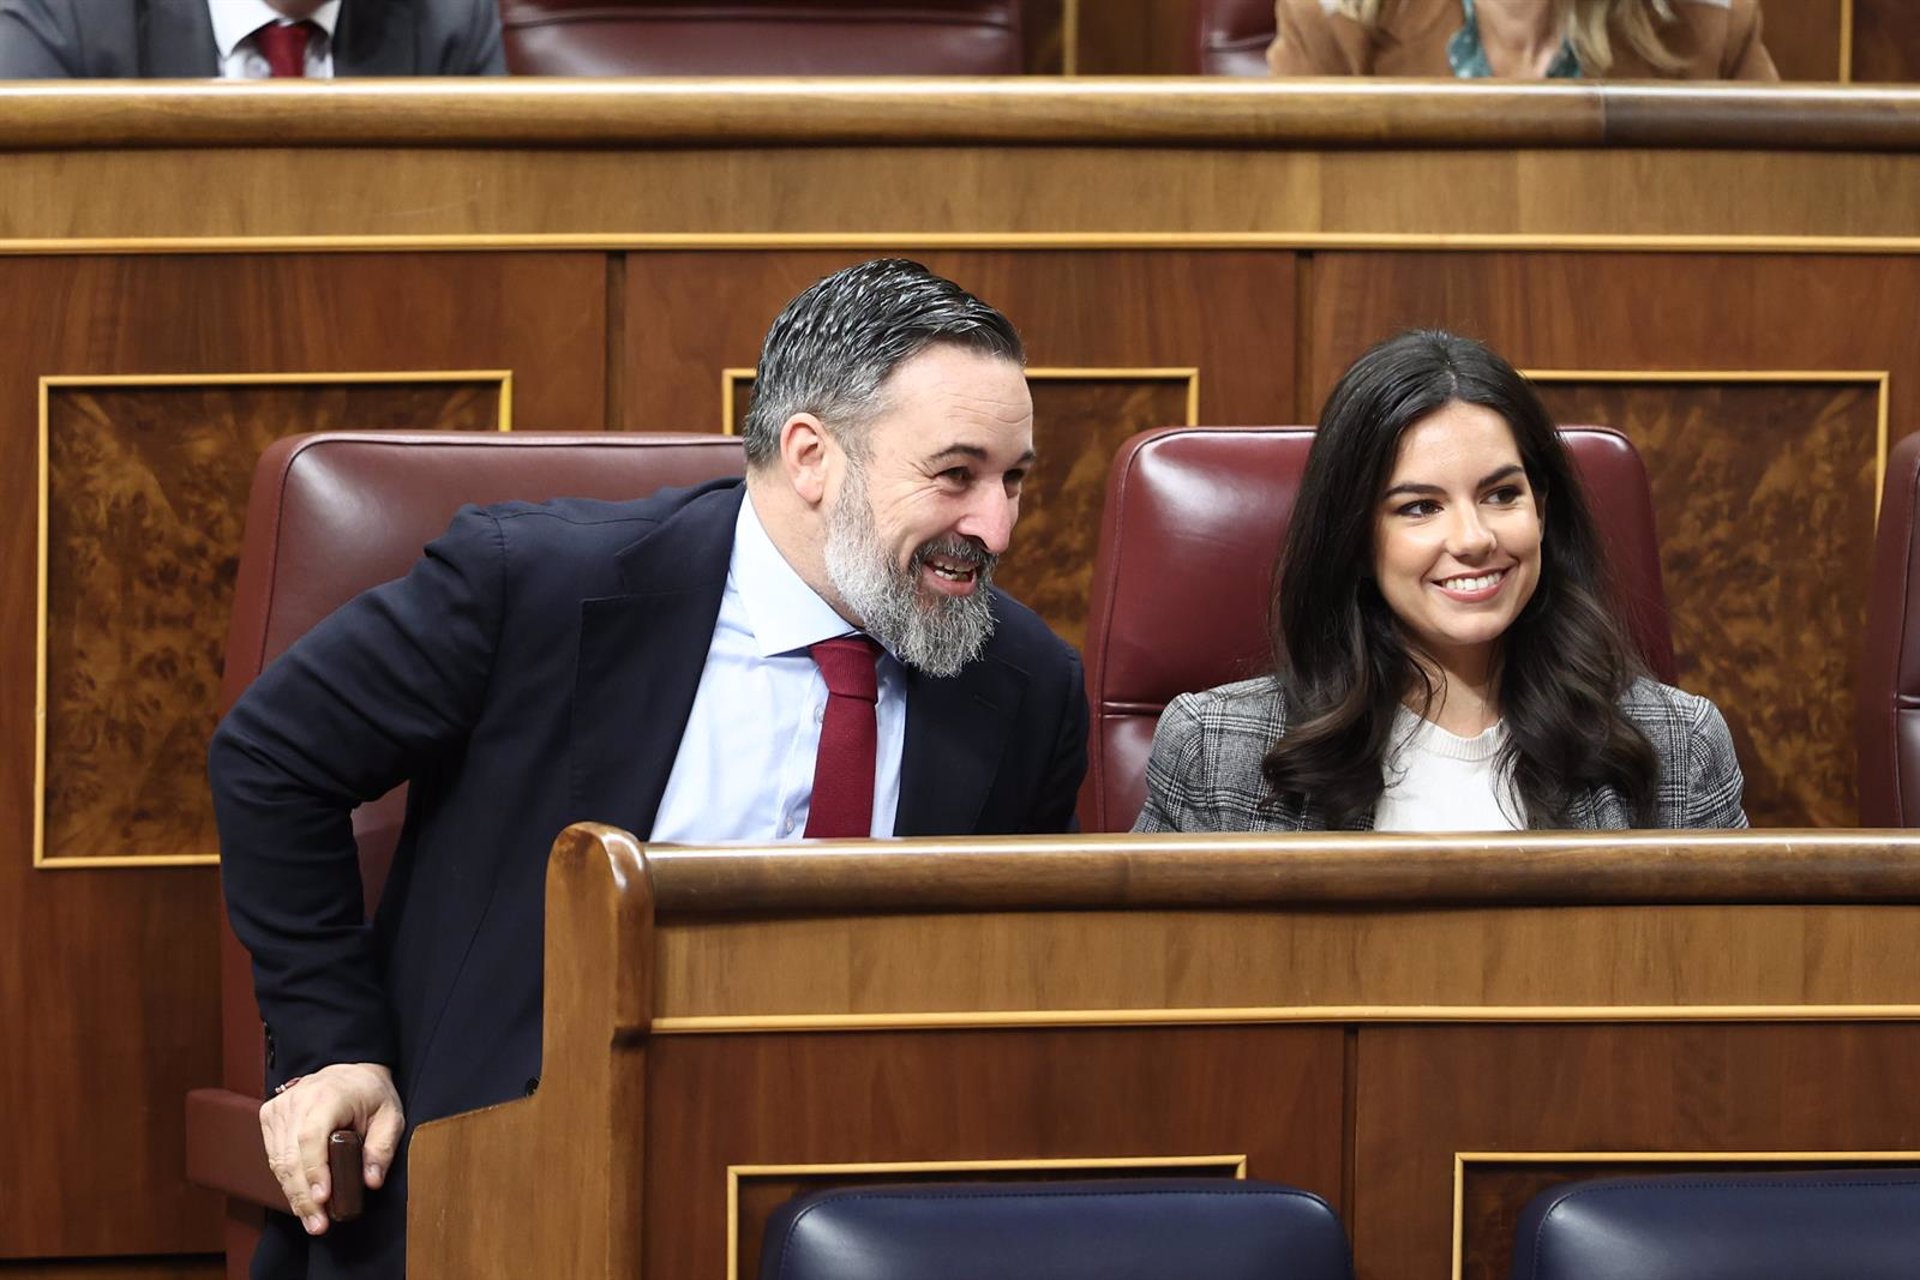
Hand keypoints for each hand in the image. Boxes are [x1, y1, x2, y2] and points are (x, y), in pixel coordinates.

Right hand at [259, 1062, 403, 1234]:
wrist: (349, 1073)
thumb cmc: (370, 1094)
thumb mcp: (391, 1115)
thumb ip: (383, 1147)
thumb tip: (372, 1181)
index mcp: (328, 1095)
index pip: (311, 1137)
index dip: (314, 1170)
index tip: (322, 1198)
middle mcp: (298, 1099)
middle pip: (291, 1155)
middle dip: (304, 1195)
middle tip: (318, 1224)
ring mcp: (280, 1107)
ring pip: (278, 1161)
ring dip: (294, 1194)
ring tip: (311, 1219)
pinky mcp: (270, 1116)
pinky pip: (273, 1156)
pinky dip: (286, 1180)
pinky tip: (300, 1200)